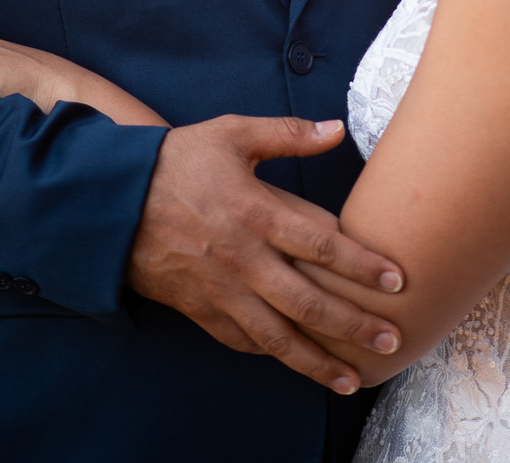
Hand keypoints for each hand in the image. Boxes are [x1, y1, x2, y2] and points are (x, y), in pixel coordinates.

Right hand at [128, 114, 404, 395]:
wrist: (113, 200)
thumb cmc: (178, 161)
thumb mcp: (232, 134)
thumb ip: (287, 135)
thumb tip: (336, 129)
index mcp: (255, 212)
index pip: (321, 243)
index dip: (361, 264)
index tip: (397, 280)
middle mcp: (243, 259)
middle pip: (307, 301)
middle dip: (352, 325)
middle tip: (391, 340)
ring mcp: (221, 290)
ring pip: (277, 337)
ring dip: (317, 361)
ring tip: (352, 379)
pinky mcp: (201, 309)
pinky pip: (243, 340)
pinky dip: (272, 355)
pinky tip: (296, 363)